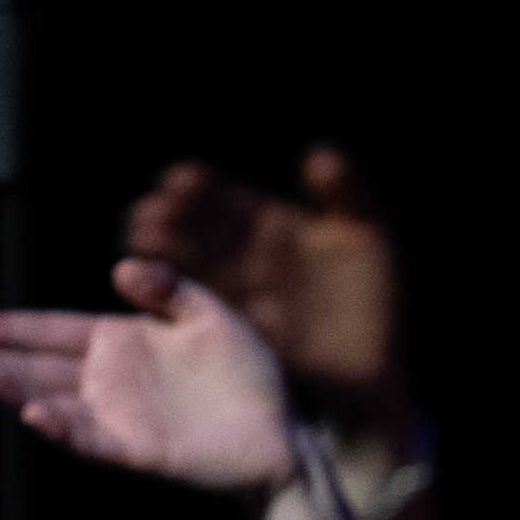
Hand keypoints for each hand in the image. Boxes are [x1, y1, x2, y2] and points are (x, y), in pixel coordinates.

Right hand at [0, 259, 309, 498]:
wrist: (283, 434)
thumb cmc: (247, 375)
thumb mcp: (212, 316)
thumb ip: (169, 289)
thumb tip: (120, 267)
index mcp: (117, 342)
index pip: (48, 331)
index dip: (5, 328)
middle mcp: (107, 381)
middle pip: (35, 366)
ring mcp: (118, 417)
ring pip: (52, 402)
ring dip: (14, 390)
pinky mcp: (138, 451)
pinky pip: (91, 439)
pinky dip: (62, 427)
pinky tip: (34, 413)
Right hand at [127, 146, 411, 430]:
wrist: (378, 364)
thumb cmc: (376, 296)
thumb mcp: (369, 235)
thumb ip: (346, 194)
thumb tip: (320, 155)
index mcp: (273, 223)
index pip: (229, 199)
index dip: (203, 189)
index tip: (180, 179)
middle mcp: (248, 253)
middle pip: (202, 228)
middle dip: (173, 216)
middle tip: (149, 207)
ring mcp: (242, 291)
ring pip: (196, 262)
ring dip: (166, 248)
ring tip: (141, 233)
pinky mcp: (242, 328)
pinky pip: (205, 303)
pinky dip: (180, 289)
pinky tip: (155, 276)